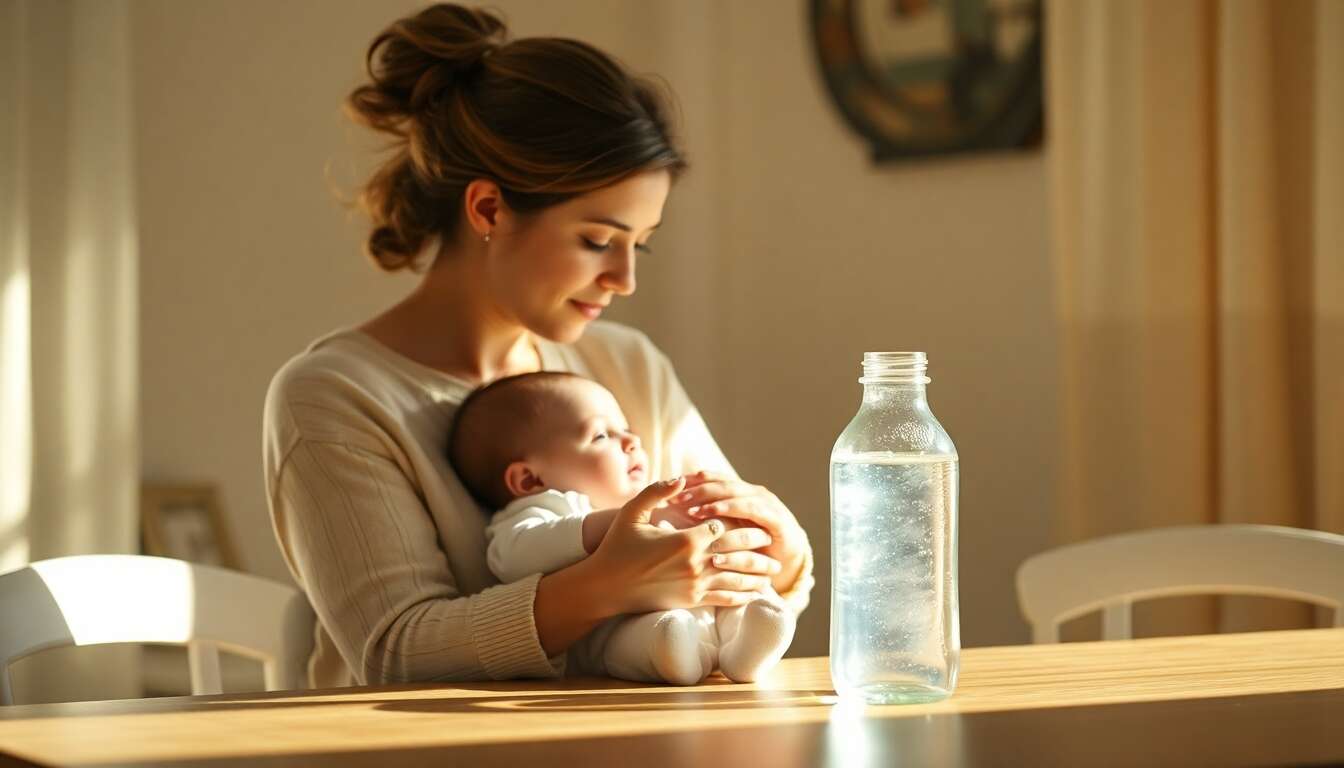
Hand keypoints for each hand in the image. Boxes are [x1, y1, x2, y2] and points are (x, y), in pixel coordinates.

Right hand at [586, 477, 774, 614]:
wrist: (605, 587)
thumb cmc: (617, 547)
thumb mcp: (633, 513)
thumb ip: (657, 492)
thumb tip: (681, 479)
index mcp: (685, 539)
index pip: (723, 527)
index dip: (739, 522)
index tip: (753, 519)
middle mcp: (695, 563)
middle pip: (737, 551)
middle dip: (758, 546)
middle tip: (773, 541)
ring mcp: (695, 584)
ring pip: (737, 578)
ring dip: (758, 574)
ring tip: (774, 571)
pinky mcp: (691, 601)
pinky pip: (725, 599)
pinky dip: (744, 596)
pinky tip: (756, 594)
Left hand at [667, 471, 810, 594]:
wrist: (786, 559)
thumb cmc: (750, 544)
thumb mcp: (727, 527)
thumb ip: (705, 516)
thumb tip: (671, 508)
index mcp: (738, 491)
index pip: (710, 478)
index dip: (690, 481)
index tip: (668, 488)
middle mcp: (751, 492)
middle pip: (721, 483)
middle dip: (697, 489)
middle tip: (675, 498)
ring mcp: (765, 503)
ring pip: (735, 493)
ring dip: (712, 500)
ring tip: (691, 509)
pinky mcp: (775, 518)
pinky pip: (752, 511)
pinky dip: (731, 511)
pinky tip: (714, 521)